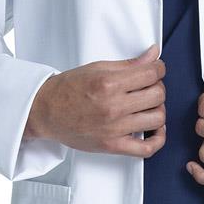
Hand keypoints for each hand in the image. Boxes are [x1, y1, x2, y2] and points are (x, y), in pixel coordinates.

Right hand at [22, 43, 166, 157]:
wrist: (45, 111)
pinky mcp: (113, 145)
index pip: (151, 73)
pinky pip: (146, 149)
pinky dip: (157, 139)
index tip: (156, 69)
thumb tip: (152, 54)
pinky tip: (154, 129)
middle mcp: (112, 106)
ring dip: (158, 109)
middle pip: (157, 95)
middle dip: (157, 86)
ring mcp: (114, 128)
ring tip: (148, 105)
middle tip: (149, 86)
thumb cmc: (67, 89)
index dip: (159, 68)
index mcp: (108, 83)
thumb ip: (129, 64)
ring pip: (157, 118)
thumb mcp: (98, 68)